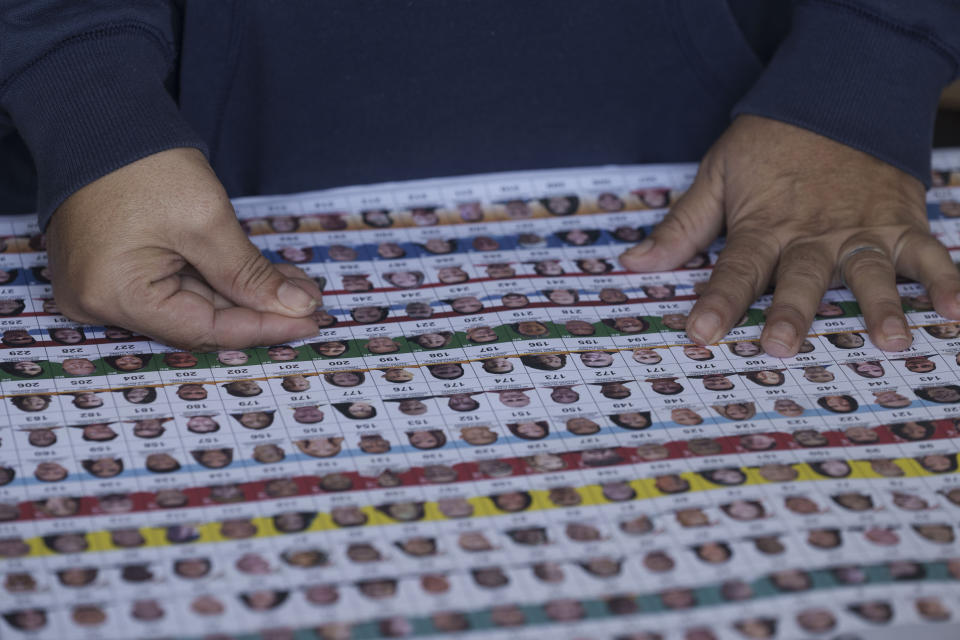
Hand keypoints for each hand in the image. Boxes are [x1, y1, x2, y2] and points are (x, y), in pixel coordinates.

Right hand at [47, 148, 322, 349]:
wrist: (97, 118)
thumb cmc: (144, 164)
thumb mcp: (207, 221)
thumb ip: (250, 274)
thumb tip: (297, 308)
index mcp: (115, 295)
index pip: (204, 330)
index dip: (263, 327)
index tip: (310, 321)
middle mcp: (99, 303)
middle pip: (197, 321)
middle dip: (258, 308)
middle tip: (308, 299)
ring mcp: (102, 288)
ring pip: (189, 304)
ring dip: (242, 294)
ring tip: (294, 285)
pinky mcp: (112, 272)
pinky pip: (172, 287)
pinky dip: (216, 281)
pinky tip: (260, 276)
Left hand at [620, 115, 959, 356]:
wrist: (836, 94)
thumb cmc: (770, 144)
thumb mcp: (717, 176)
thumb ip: (683, 226)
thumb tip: (633, 264)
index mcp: (765, 224)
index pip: (736, 268)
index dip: (716, 302)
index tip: (700, 334)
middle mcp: (813, 233)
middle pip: (801, 276)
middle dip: (791, 311)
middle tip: (780, 347)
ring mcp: (861, 228)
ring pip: (869, 270)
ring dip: (881, 304)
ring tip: (891, 339)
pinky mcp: (900, 221)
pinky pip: (928, 253)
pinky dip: (948, 280)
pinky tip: (956, 312)